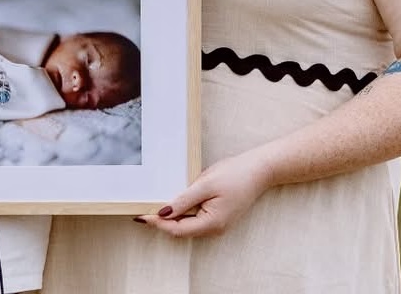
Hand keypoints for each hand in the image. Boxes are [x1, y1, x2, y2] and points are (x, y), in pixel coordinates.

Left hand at [138, 150, 272, 238]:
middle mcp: (214, 228)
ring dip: (171, 217)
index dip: (158, 223)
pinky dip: (182, 212)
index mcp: (212, 223)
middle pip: (181, 230)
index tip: (141, 215)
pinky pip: (195, 218)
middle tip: (142, 209)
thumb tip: (164, 212)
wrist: (259, 170)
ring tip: (154, 204)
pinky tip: (174, 202)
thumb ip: (184, 200)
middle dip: (162, 221)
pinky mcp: (218, 216)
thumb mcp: (206, 184)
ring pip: (188, 225)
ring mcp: (217, 223)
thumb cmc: (235, 175)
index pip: (177, 229)